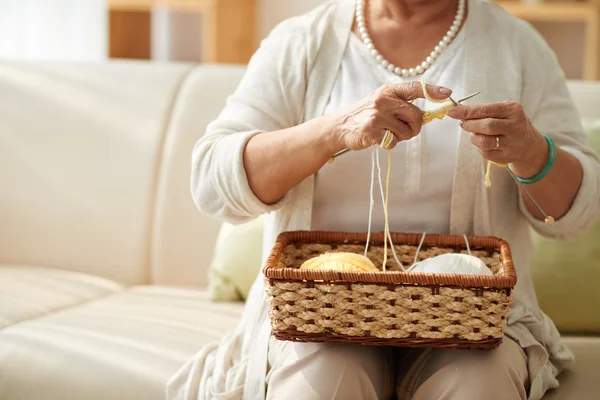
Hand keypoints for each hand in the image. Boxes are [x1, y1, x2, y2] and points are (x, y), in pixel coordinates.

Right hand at [329, 81, 451, 151]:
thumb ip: (402, 106)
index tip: (448, 94)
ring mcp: (377, 115)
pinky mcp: (372, 131)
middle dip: (414, 127)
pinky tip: (378, 138)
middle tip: (403, 130)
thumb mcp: (382, 103)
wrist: (340, 127)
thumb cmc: (365, 116)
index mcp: (388, 91)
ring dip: (400, 137)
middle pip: (416, 116)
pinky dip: (389, 144)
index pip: (415, 88)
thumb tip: (428, 114)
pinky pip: (394, 142)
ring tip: (386, 132)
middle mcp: (383, 100)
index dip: (433, 91)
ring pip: (407, 132)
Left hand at [447, 101, 547, 172]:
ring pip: (485, 142)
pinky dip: (480, 148)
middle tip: (463, 124)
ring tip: (475, 134)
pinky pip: (486, 153)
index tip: (453, 112)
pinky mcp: (508, 156)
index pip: (486, 110)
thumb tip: (458, 111)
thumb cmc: (508, 123)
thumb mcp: (501, 111)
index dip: (467, 111)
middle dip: (470, 125)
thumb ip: (482, 111)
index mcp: (512, 110)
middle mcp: (515, 126)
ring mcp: (512, 143)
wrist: (528, 143)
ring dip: (474, 138)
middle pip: (487, 126)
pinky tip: (483, 143)